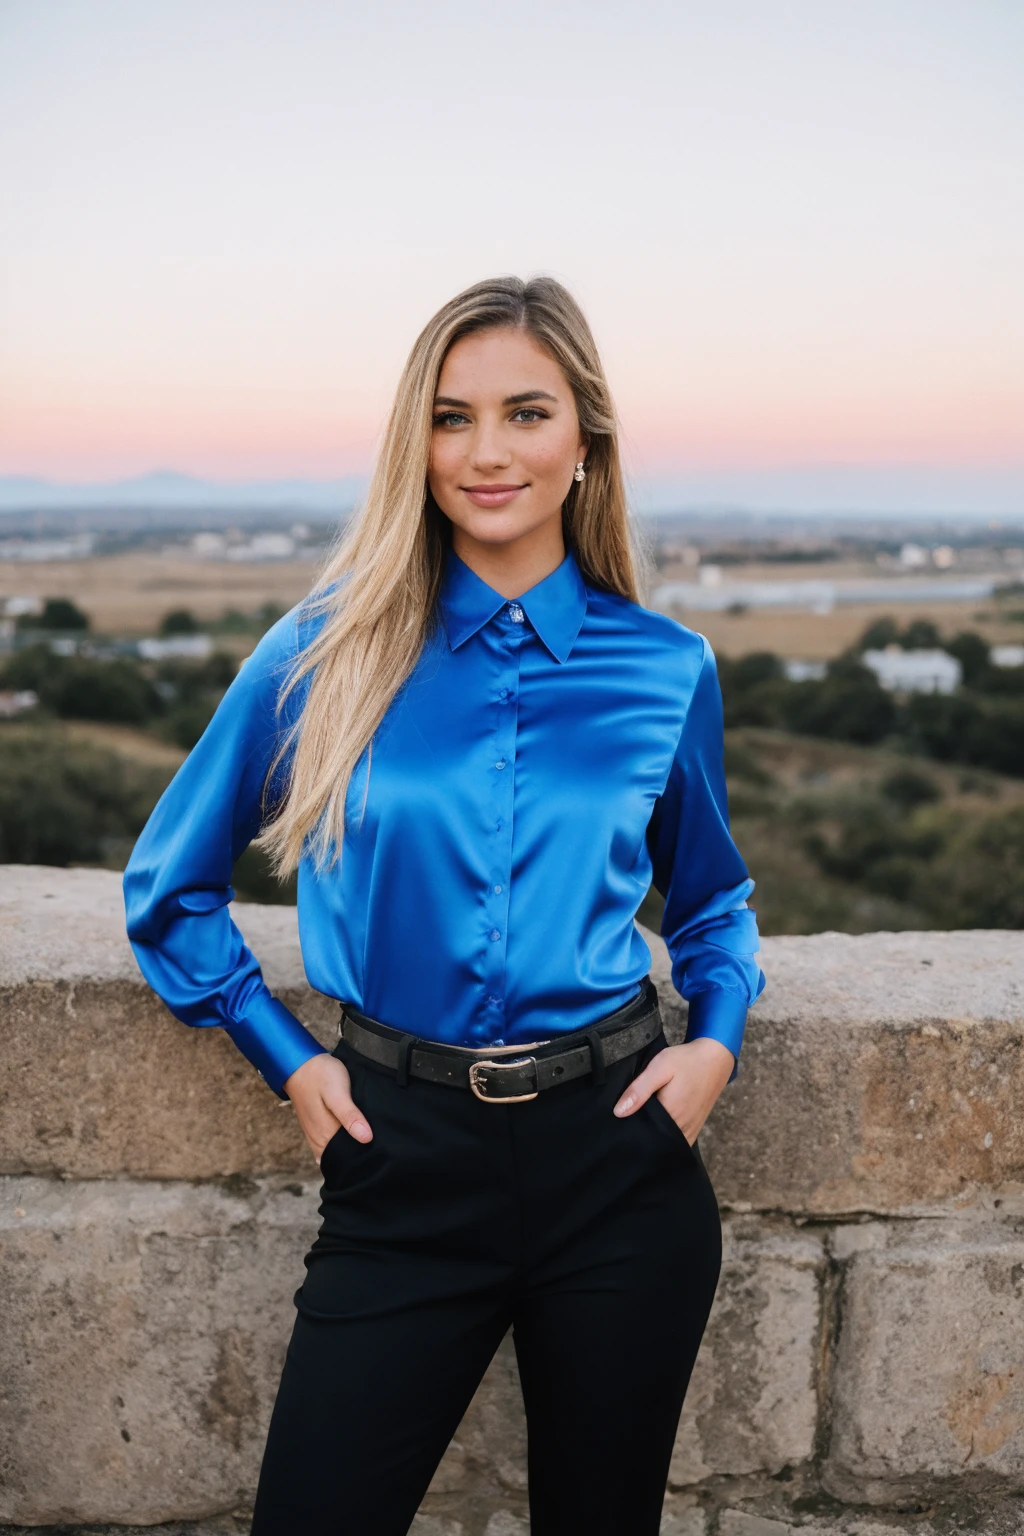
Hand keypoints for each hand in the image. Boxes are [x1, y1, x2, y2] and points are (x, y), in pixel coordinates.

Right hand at [283, 1052, 372, 1165]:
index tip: (381, 1155)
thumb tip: (366, 1138)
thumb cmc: (320, 1076)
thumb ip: (350, 1116)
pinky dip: (346, 1140)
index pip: (345, 1161)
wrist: (300, 1063)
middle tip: (382, 1147)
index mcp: (324, 1137)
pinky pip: (334, 1141)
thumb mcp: (337, 1093)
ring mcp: (318, 1135)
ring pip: (338, 1150)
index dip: (362, 1160)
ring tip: (374, 1140)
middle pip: (342, 1158)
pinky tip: (359, 1132)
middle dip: (360, 1156)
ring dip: (353, 1147)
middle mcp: (319, 1141)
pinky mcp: (319, 1127)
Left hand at [612, 1037, 734, 1144]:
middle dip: (640, 1134)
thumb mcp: (660, 1067)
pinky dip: (666, 1136)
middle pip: (655, 1140)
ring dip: (654, 1135)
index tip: (618, 1124)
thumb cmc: (686, 1060)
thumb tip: (618, 1112)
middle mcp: (681, 1127)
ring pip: (666, 1142)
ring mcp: (690, 1129)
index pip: (643, 1131)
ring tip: (640, 1123)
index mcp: (670, 1113)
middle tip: (626, 1123)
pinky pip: (677, 1140)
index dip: (629, 1128)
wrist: (716, 1058)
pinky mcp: (695, 1127)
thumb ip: (640, 1090)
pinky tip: (657, 1125)